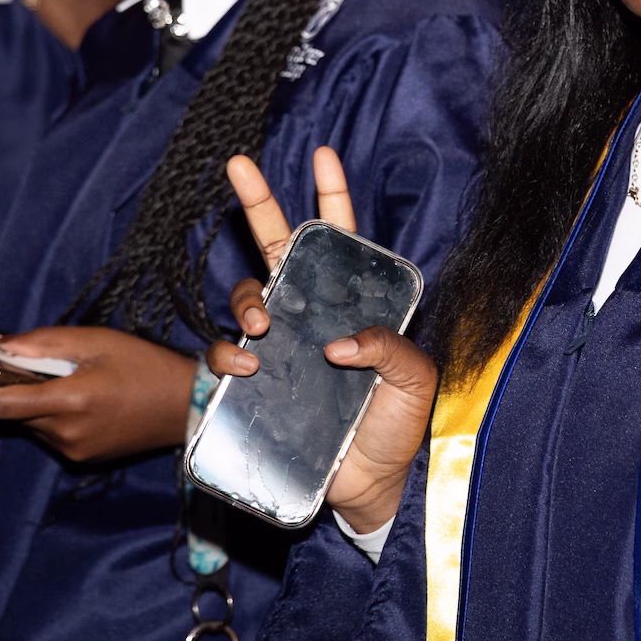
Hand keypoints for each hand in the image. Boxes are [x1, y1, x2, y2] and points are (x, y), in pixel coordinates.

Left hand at [0, 326, 196, 462]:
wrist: (189, 406)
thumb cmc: (147, 366)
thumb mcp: (98, 340)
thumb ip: (45, 342)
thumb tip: (1, 347)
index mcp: (70, 401)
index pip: (0, 404)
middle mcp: (66, 433)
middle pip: (13, 413)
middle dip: (5, 388)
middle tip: (12, 361)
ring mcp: (74, 450)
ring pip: (32, 423)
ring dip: (31, 401)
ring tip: (59, 376)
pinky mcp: (83, 457)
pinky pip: (50, 433)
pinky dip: (50, 413)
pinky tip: (77, 396)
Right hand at [211, 148, 437, 534]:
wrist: (376, 486)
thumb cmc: (400, 427)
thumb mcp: (415, 380)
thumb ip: (389, 347)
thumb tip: (338, 343)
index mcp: (353, 303)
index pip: (340, 239)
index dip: (331, 194)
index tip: (324, 153)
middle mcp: (311, 315)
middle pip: (277, 247)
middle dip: (257, 200)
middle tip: (239, 164)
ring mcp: (281, 347)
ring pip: (248, 298)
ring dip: (247, 297)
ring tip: (262, 322)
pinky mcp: (256, 384)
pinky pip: (225, 356)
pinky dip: (227, 353)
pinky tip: (247, 365)